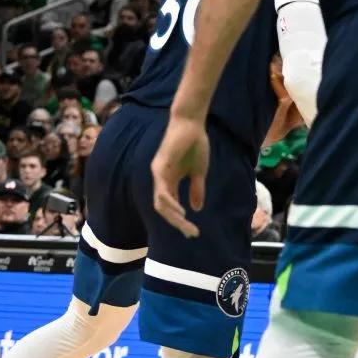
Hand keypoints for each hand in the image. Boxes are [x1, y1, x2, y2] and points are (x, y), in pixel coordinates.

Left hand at [150, 114, 210, 238]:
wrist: (192, 124)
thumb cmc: (195, 144)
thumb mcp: (199, 172)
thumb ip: (196, 189)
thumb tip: (196, 209)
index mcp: (169, 181)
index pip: (171, 206)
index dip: (180, 221)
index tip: (192, 232)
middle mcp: (160, 179)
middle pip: (164, 208)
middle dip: (177, 223)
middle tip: (191, 234)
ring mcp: (159, 173)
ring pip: (161, 202)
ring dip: (173, 216)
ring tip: (186, 225)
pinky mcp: (160, 167)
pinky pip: (162, 190)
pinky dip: (171, 203)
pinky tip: (181, 211)